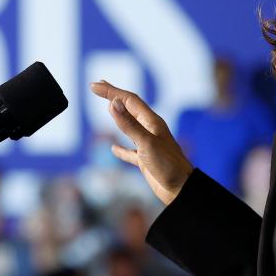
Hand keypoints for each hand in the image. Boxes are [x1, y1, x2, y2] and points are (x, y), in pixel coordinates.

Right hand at [89, 80, 193, 204]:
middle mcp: (150, 130)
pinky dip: (121, 148)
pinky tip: (114, 149)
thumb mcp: (146, 143)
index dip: (111, 91)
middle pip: (129, 108)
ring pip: (130, 126)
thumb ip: (129, 124)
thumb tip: (112, 103)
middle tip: (98, 86)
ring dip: (118, 115)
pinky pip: (131, 150)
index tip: (94, 85)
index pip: (128, 100)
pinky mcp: (146, 160)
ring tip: (108, 106)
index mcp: (151, 122)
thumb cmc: (168, 165)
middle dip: (113, 96)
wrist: (181, 189)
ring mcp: (148, 144)